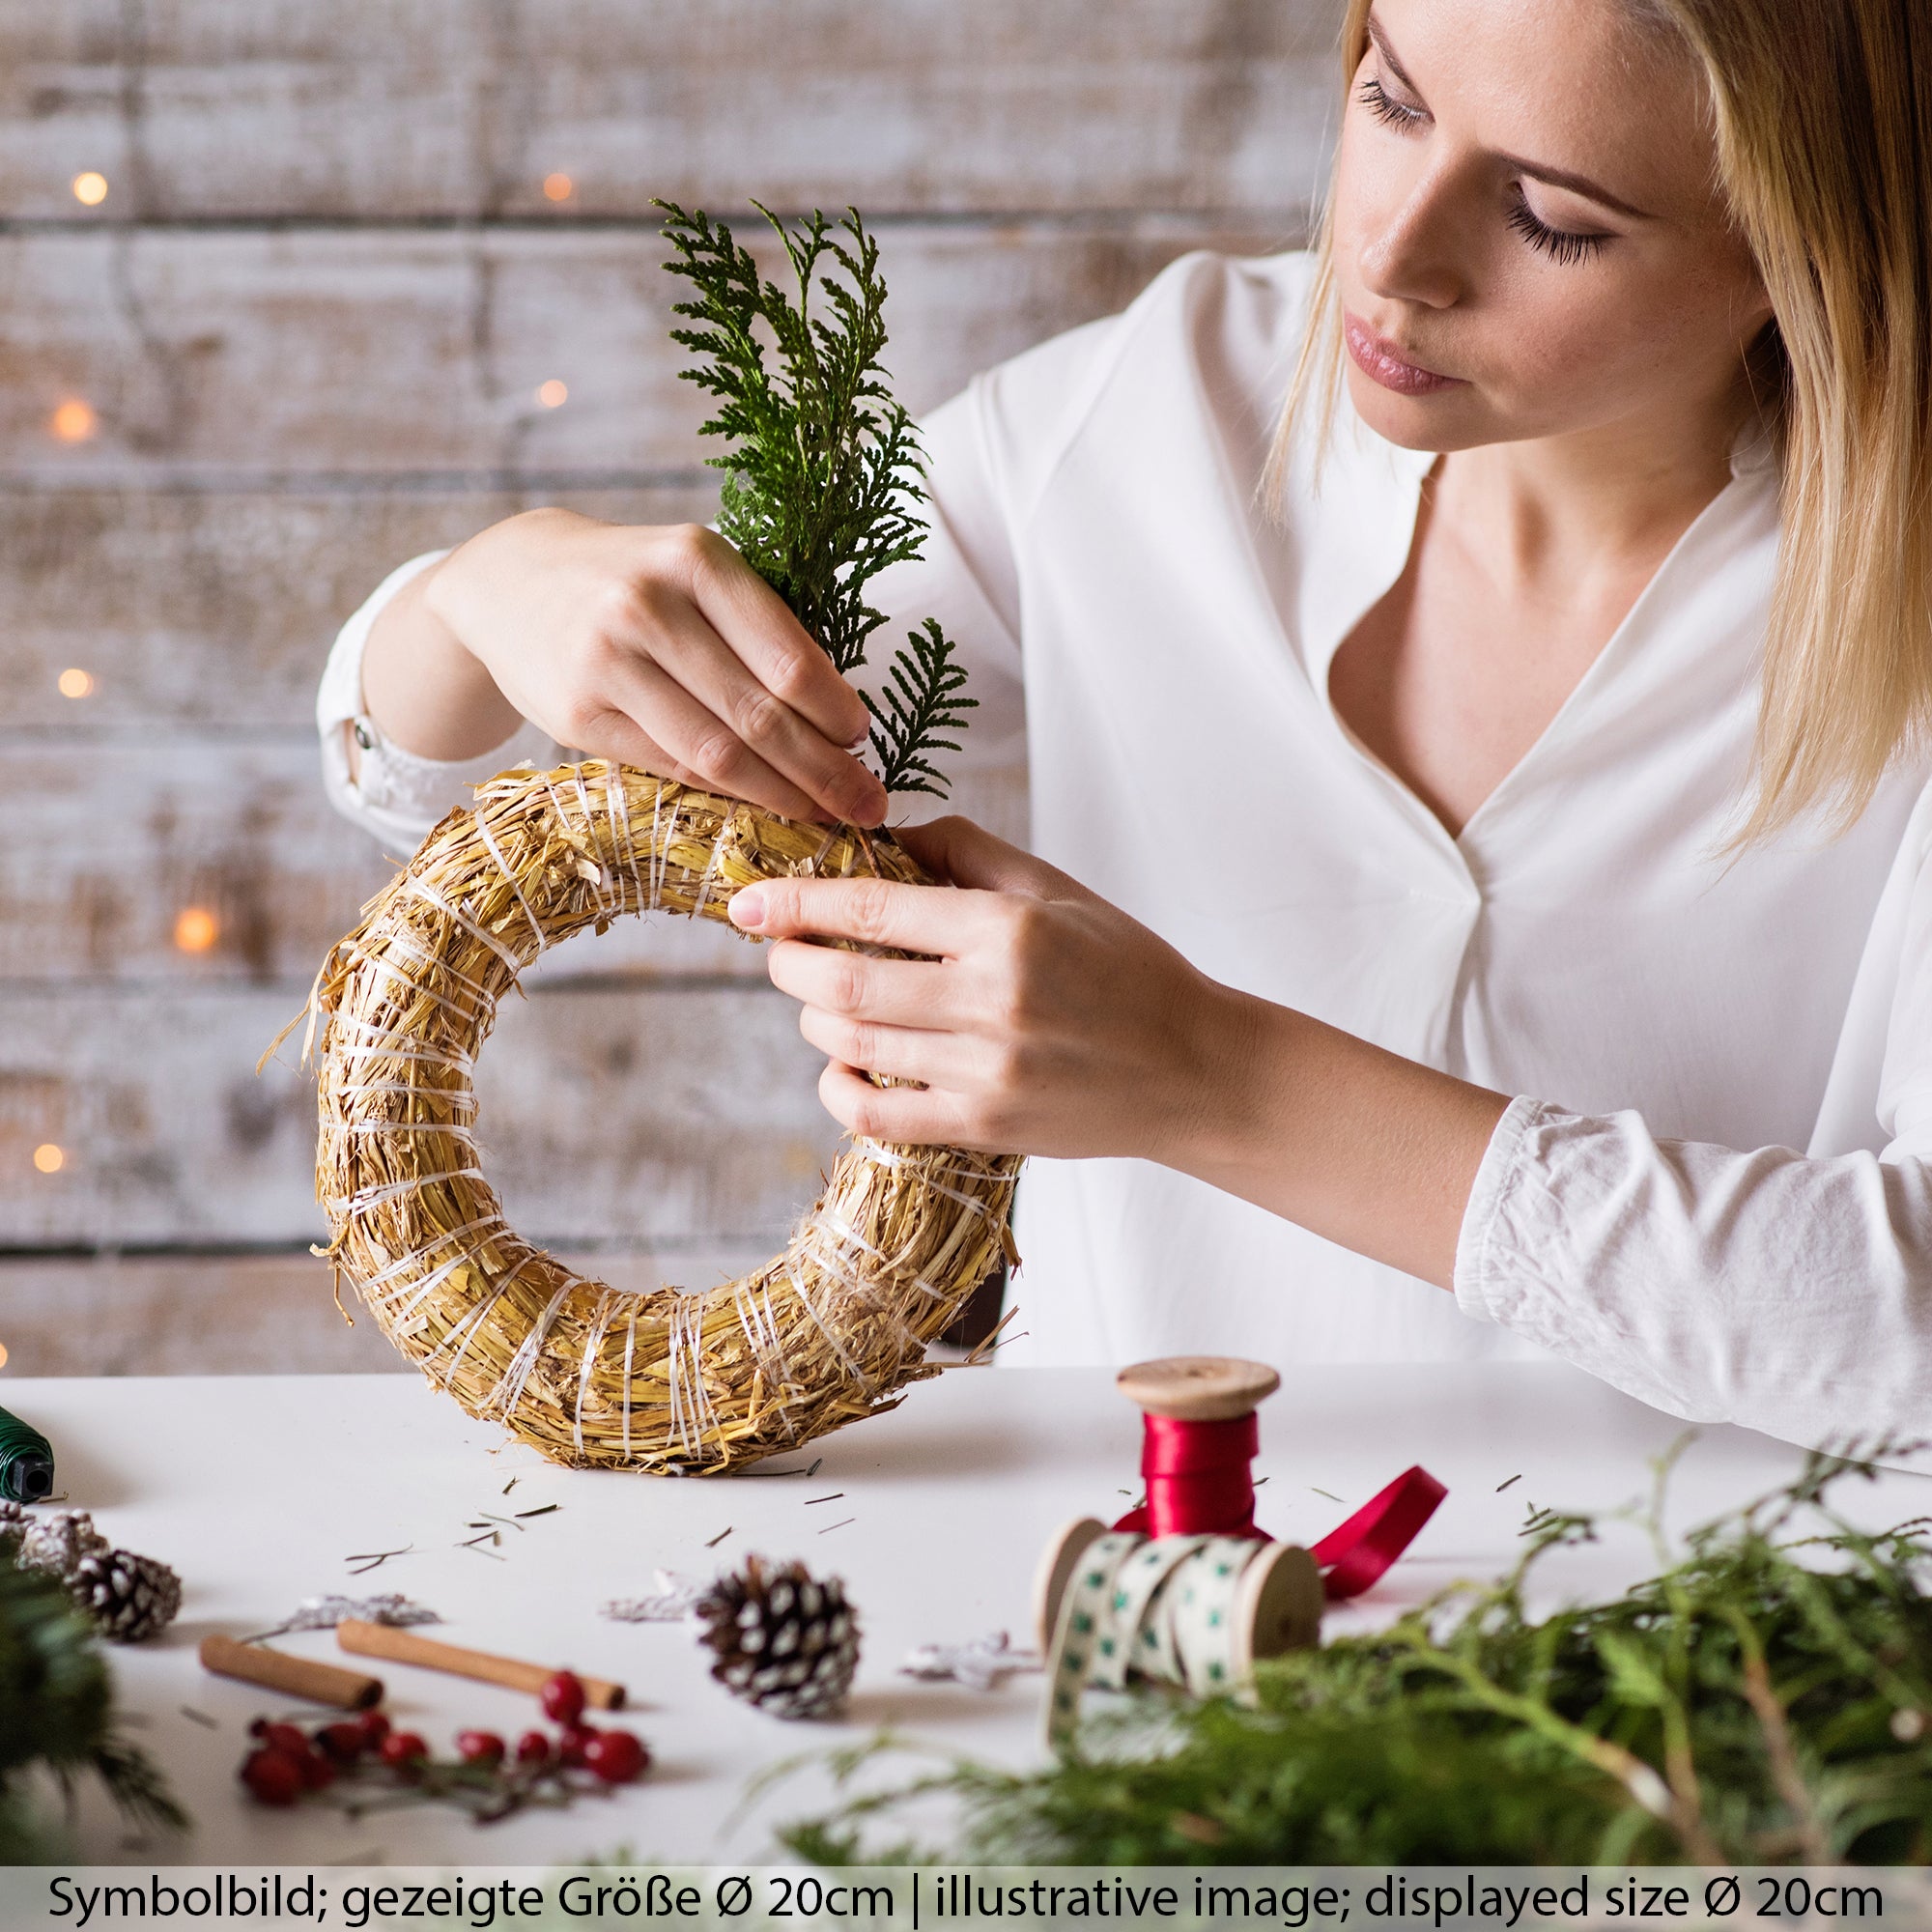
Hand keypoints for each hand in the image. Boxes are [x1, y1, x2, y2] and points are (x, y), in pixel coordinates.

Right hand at [363, 509, 887, 825]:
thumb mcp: (692, 569)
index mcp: (695, 560)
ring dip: (782, 793)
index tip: (865, 739)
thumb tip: (840, 716)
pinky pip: (671, 765)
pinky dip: (725, 793)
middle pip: (759, 715)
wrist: (509, 581)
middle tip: (868, 804)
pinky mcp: (579, 716)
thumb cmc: (631, 578)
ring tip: (825, 814)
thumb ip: (756, 627)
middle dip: (825, 769)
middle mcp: (648, 607)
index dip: (834, 711)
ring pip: (717, 753)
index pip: (786, 657)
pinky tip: (761, 804)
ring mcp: (608, 664)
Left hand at [730, 815, 1512, 1288]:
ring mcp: (987, 1072)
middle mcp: (994, 1000)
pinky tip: (844, 1068)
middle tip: (777, 951)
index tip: (748, 900)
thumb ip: (968, 854)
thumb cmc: (1127, 969)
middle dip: (789, 964)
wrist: (1194, 1069)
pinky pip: (876, 1115)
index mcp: (1008, 929)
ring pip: (853, 1047)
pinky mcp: (985, 1127)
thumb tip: (883, 835)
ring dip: (815, 1021)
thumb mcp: (1059, 890)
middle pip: (844, 984)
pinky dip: (841, 1090)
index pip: (872, 911)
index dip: (796, 903)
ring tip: (821, 1002)